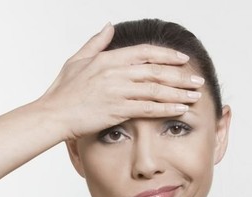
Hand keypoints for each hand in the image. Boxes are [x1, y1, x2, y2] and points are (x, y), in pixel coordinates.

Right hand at [38, 23, 204, 140]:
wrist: (53, 114)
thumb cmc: (62, 91)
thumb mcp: (77, 60)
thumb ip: (96, 43)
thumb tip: (108, 26)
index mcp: (108, 59)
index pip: (145, 53)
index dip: (167, 55)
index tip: (182, 59)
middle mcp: (116, 72)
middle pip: (156, 71)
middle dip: (181, 75)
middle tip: (198, 80)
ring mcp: (117, 91)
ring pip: (156, 89)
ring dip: (179, 92)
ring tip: (196, 95)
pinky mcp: (117, 110)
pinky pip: (148, 108)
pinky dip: (167, 108)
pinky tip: (181, 109)